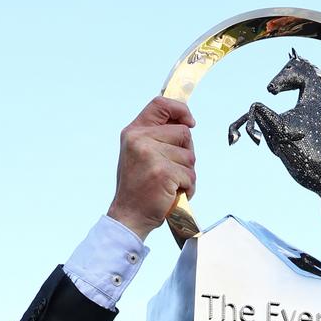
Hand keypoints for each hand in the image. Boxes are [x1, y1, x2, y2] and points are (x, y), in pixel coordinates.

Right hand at [106, 97, 196, 239]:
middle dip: (186, 152)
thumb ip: (157, 136)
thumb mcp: (139, 154)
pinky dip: (188, 188)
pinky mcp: (164, 172)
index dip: (180, 109)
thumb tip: (186, 123)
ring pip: (190, 156)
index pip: (160, 104)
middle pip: (183, 133)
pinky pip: (191, 175)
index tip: (190, 122)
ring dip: (187, 173)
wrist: (129, 215)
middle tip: (172, 170)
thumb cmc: (138, 187)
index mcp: (133, 132)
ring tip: (170, 184)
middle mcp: (140, 140)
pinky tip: (173, 194)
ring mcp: (151, 155)